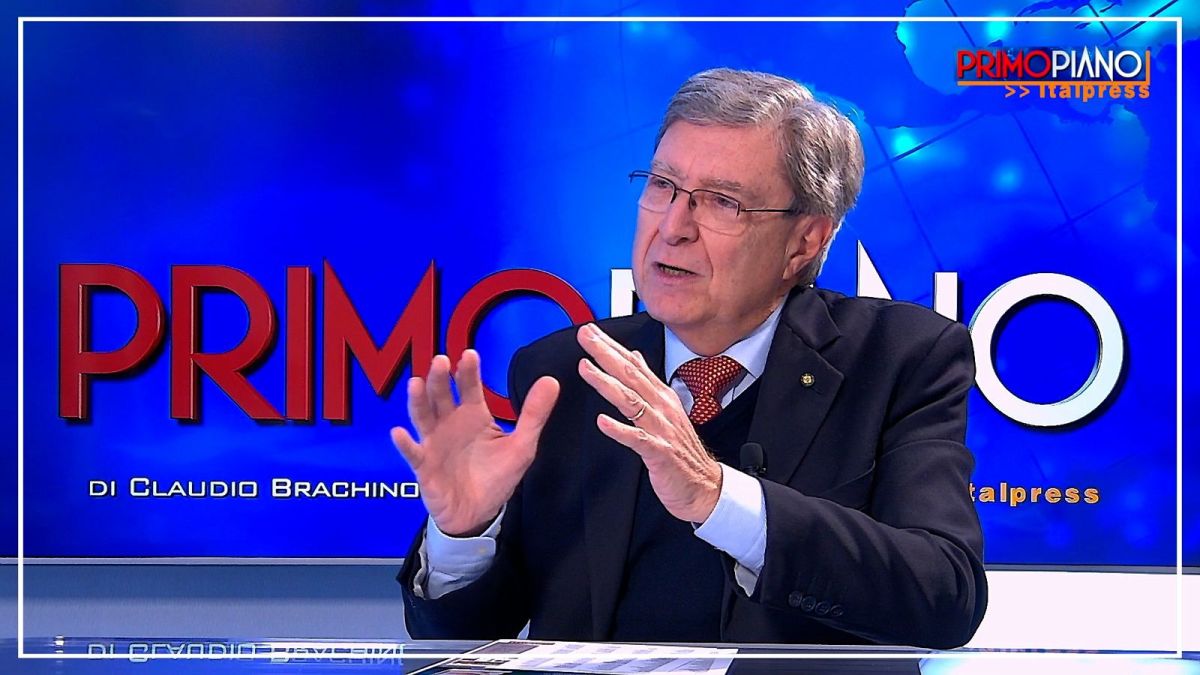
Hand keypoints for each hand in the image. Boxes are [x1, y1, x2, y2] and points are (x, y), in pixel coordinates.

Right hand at [391, 350, 559, 536]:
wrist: (479, 514)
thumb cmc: (496, 476)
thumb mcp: (522, 446)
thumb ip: (534, 414)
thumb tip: (552, 380)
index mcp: (473, 415)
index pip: (469, 387)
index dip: (468, 371)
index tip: (469, 354)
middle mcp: (450, 423)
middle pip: (442, 395)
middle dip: (440, 378)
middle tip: (441, 361)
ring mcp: (434, 443)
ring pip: (423, 416)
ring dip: (418, 400)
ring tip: (416, 383)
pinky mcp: (424, 466)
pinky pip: (412, 453)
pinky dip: (405, 444)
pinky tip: (399, 433)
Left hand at [575, 323, 721, 522]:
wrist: (704, 486)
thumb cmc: (681, 451)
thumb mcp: (666, 409)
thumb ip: (648, 383)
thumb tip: (634, 357)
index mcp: (661, 397)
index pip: (633, 365)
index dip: (612, 347)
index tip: (591, 331)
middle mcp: (661, 408)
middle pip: (630, 376)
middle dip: (606, 354)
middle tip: (586, 336)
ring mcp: (661, 429)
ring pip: (631, 401)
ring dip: (607, 384)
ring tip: (585, 368)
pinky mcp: (659, 453)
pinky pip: (637, 439)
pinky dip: (620, 429)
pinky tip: (602, 421)